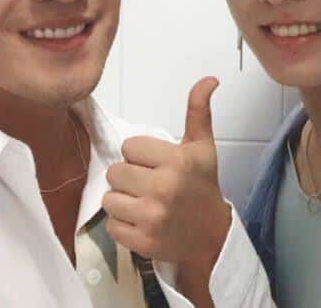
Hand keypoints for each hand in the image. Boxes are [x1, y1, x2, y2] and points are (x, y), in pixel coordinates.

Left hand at [103, 77, 231, 269]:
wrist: (211, 235)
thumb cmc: (201, 186)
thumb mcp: (202, 147)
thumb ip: (198, 111)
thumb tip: (209, 79)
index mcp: (176, 161)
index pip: (129, 147)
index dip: (140, 155)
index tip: (156, 165)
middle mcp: (164, 188)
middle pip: (115, 172)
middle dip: (129, 178)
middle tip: (149, 185)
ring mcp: (152, 217)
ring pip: (108, 199)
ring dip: (122, 201)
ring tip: (143, 203)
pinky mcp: (142, 241)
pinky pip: (111, 225)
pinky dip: (122, 225)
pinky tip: (141, 222)